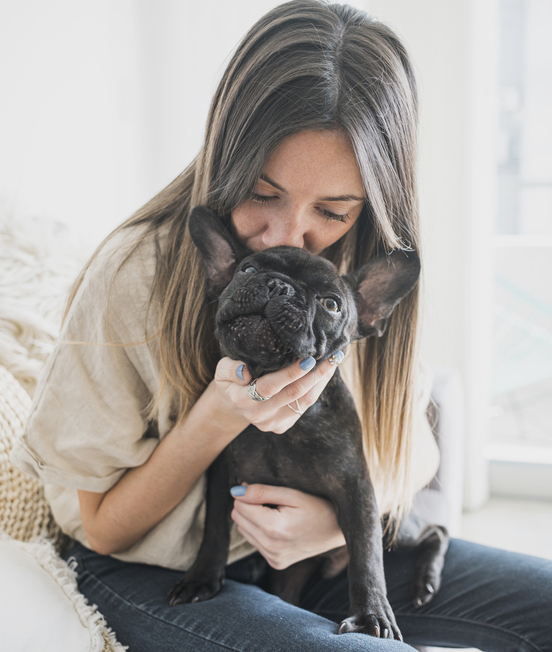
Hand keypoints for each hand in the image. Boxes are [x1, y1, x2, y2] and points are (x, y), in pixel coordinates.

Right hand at [212, 353, 342, 434]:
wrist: (231, 405)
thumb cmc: (230, 380)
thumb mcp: (222, 370)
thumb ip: (231, 368)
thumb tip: (245, 371)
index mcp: (243, 399)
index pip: (270, 386)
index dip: (291, 373)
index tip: (309, 359)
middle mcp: (259, 415)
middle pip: (293, 395)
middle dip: (316, 375)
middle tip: (332, 356)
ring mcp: (271, 423)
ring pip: (304, 402)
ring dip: (321, 382)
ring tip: (333, 362)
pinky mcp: (282, 427)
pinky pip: (304, 407)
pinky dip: (316, 389)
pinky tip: (323, 374)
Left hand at [231, 484, 345, 568]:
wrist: (338, 529)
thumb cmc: (318, 506)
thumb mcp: (292, 494)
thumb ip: (262, 492)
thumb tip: (236, 491)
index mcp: (275, 529)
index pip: (239, 507)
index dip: (247, 494)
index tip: (263, 490)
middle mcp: (272, 548)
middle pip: (238, 519)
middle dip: (249, 506)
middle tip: (272, 501)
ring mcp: (274, 559)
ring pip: (244, 531)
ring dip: (253, 519)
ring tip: (277, 513)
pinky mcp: (276, 564)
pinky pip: (255, 543)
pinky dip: (261, 531)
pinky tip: (279, 526)